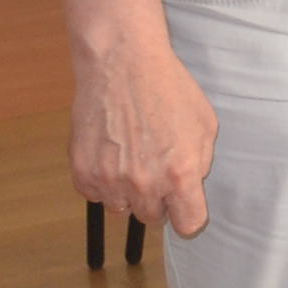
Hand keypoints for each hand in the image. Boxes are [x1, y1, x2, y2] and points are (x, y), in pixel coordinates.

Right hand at [71, 29, 216, 237]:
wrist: (122, 63)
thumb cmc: (167, 88)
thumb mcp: (205, 124)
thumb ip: (200, 164)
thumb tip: (190, 186)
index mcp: (180, 175)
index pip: (187, 224)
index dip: (187, 214)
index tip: (182, 203)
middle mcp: (144, 183)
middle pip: (152, 218)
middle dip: (157, 199)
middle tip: (154, 169)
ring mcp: (109, 179)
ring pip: (121, 208)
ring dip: (127, 192)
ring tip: (131, 158)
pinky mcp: (82, 171)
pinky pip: (94, 194)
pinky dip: (101, 181)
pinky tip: (110, 155)